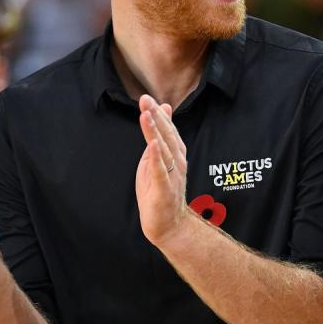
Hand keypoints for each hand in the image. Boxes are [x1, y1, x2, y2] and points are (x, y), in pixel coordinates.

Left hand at [135, 94, 189, 247]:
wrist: (169, 224)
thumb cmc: (161, 190)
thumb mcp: (158, 159)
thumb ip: (159, 136)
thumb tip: (162, 110)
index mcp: (175, 154)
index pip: (167, 129)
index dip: (158, 114)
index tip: (147, 98)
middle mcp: (177, 161)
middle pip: (166, 135)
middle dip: (156, 117)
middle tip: (145, 100)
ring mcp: (172, 175)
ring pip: (164, 149)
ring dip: (155, 131)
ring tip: (147, 116)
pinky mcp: (164, 188)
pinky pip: (160, 170)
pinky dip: (157, 157)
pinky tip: (153, 144)